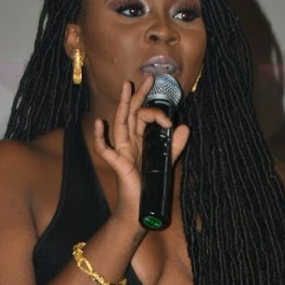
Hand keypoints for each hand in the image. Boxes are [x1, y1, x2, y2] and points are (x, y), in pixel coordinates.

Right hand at [90, 76, 189, 220]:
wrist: (141, 208)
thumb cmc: (149, 185)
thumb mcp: (166, 161)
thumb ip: (174, 145)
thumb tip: (184, 126)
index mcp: (140, 139)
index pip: (146, 117)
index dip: (157, 114)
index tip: (170, 120)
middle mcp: (130, 141)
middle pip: (133, 113)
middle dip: (139, 95)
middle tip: (147, 77)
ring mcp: (122, 151)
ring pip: (121, 123)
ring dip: (123, 105)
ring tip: (126, 86)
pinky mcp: (117, 163)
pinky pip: (105, 149)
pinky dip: (100, 137)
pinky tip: (100, 124)